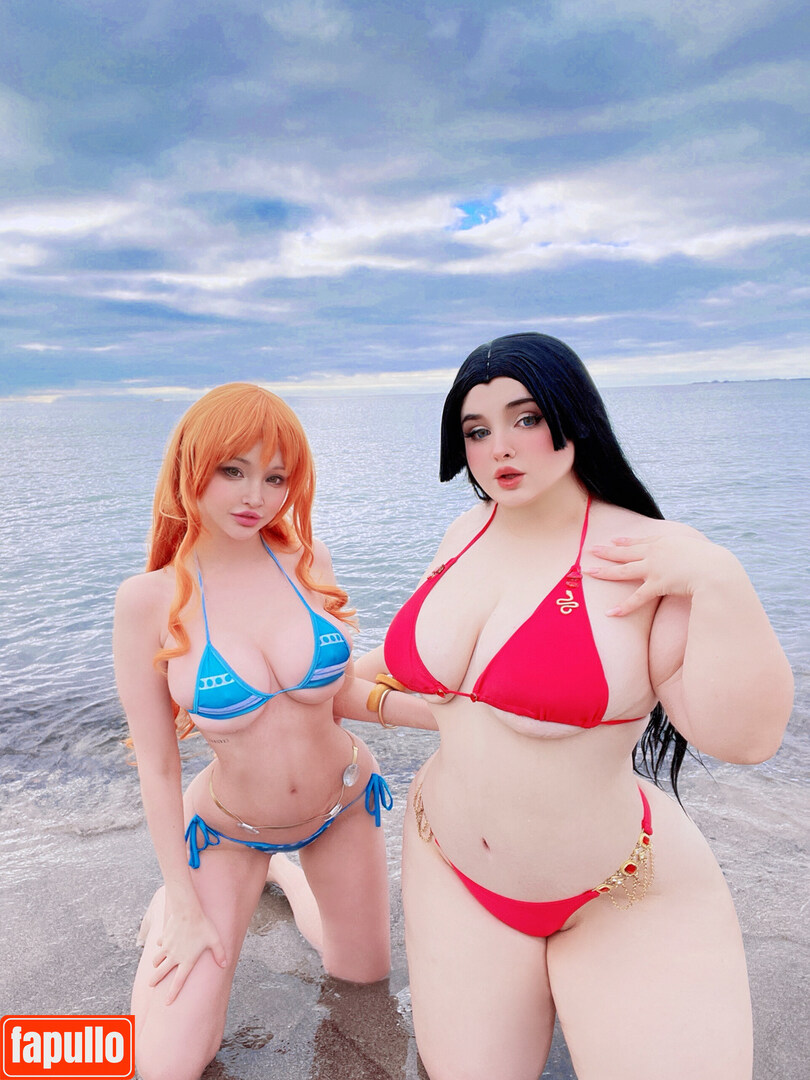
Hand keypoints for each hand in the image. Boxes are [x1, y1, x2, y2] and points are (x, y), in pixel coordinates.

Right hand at [149, 902, 227, 1003]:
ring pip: (157, 960)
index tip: (167, 1003)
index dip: (172, 993)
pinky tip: (162, 944)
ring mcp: (167, 948)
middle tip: (150, 985)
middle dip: (154, 980)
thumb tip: (224, 965)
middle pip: (161, 973)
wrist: (187, 912)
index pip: (178, 982)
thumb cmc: (203, 926)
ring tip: (156, 966)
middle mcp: (174, 957)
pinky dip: (159, 946)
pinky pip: (159, 944)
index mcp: (187, 961)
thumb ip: (219, 954)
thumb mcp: (215, 940)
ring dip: (155, 964)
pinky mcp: (164, 938)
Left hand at [583, 526, 740, 616]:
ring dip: (605, 571)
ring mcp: (654, 568)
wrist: (715, 568)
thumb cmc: (713, 560)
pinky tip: (610, 612)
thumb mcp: (700, 549)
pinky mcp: (657, 585)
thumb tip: (695, 555)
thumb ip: (692, 551)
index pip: (642, 540)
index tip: (614, 540)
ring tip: (588, 572)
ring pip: (624, 570)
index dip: (626, 541)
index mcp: (667, 542)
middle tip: (592, 550)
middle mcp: (656, 553)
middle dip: (608, 551)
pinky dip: (623, 607)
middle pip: (626, 551)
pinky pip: (636, 598)